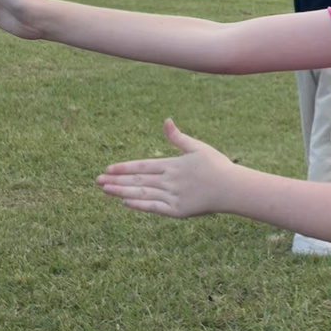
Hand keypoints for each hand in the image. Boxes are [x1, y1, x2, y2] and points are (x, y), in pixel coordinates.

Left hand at [97, 119, 234, 217]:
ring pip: (142, 193)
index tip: (108, 169)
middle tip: (97, 180)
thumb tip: (166, 120)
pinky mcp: (178, 211)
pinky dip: (140, 205)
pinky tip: (126, 202)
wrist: (233, 189)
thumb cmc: (217, 166)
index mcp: (173, 164)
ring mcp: (173, 196)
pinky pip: (155, 208)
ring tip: (105, 190)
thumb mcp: (197, 147)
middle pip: (138, 180)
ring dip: (122, 191)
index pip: (143, 165)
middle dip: (117, 180)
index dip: (124, 167)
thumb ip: (178, 137)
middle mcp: (170, 180)